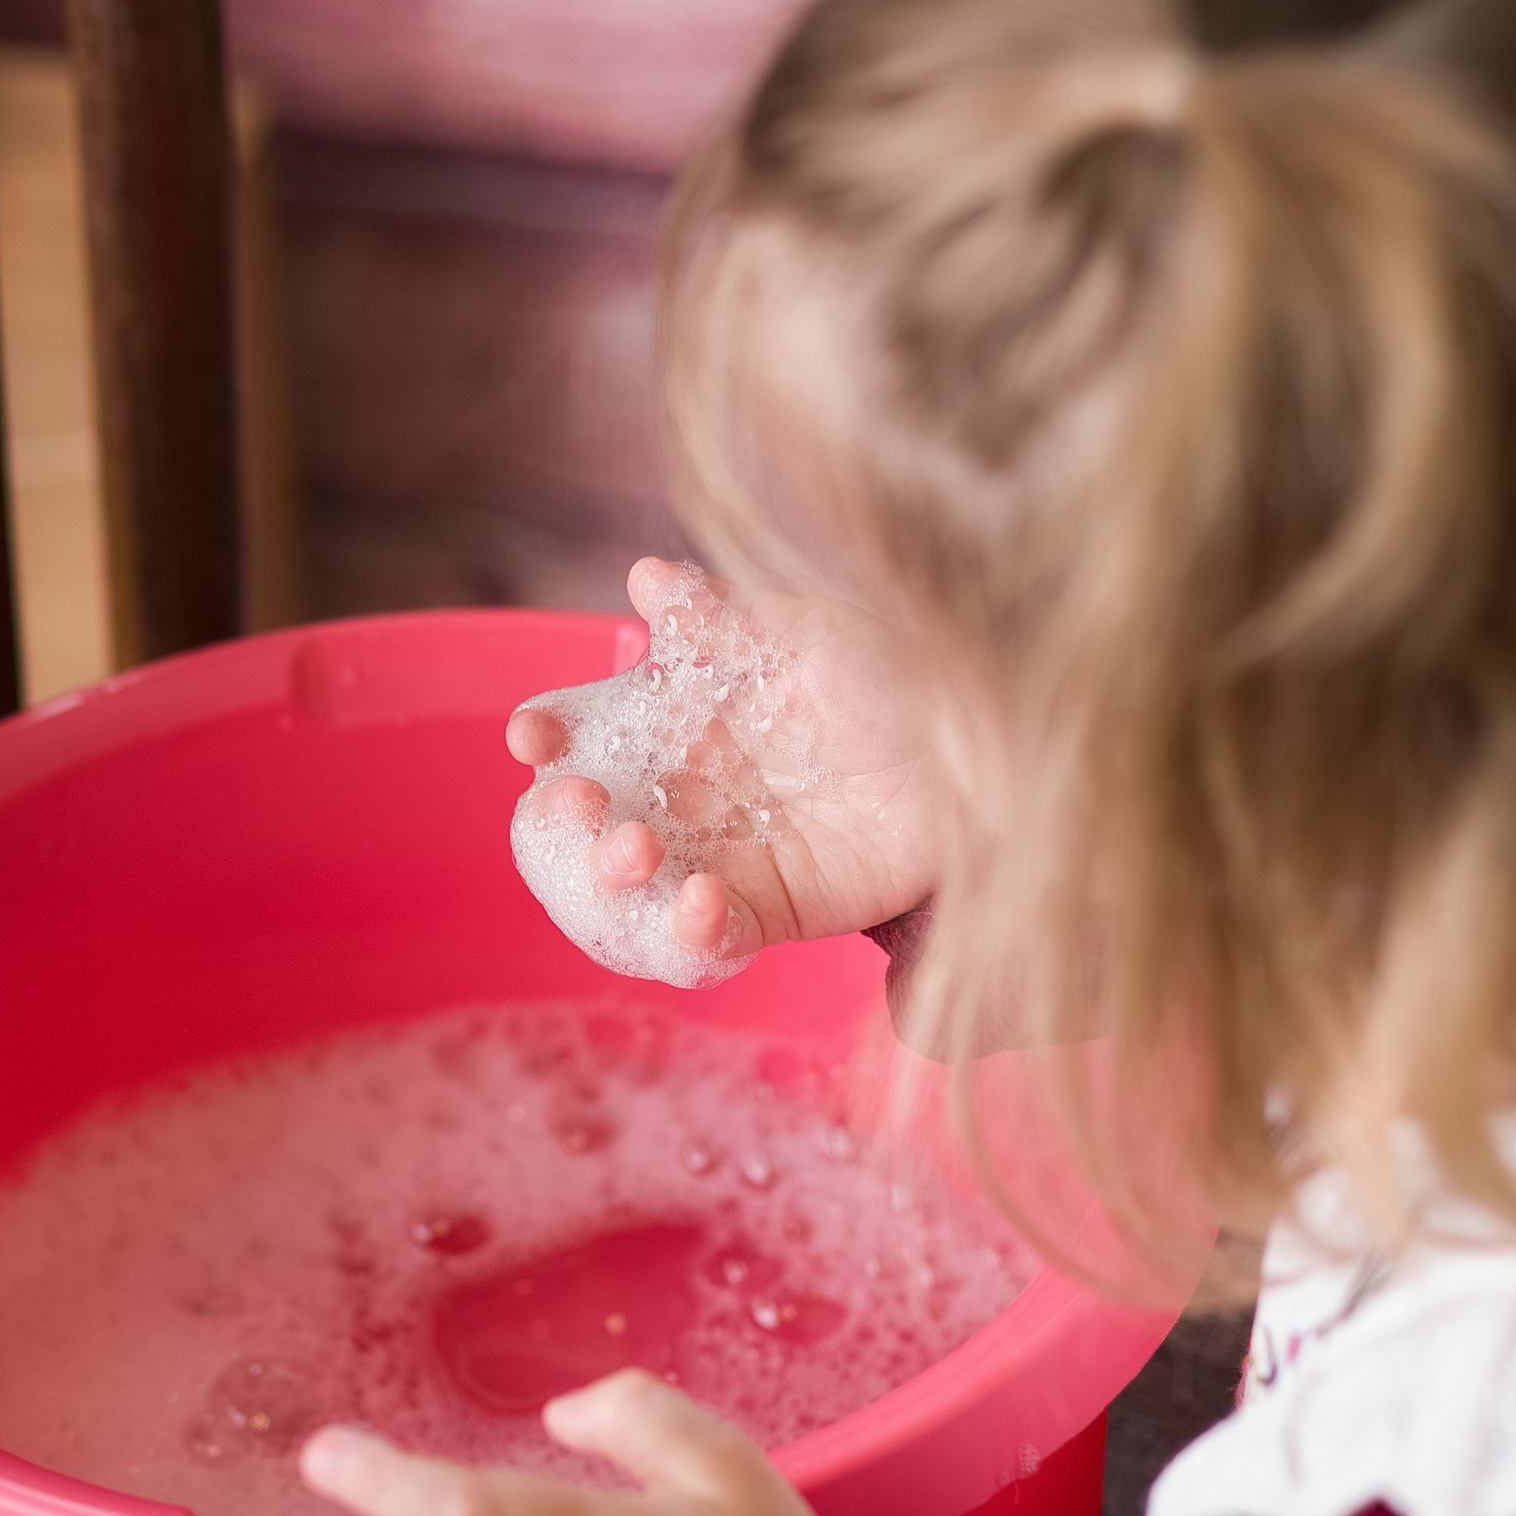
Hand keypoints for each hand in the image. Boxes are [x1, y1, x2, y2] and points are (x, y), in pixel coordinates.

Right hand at [507, 556, 937, 975]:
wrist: (981, 749)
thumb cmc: (894, 675)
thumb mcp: (803, 633)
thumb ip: (720, 616)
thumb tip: (646, 576)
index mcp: (677, 722)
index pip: (587, 733)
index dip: (550, 735)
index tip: (533, 734)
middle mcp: (686, 795)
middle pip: (589, 822)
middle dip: (563, 821)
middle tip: (578, 805)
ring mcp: (723, 857)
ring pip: (633, 890)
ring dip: (614, 881)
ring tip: (639, 853)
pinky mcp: (772, 911)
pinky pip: (710, 940)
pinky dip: (689, 933)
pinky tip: (700, 904)